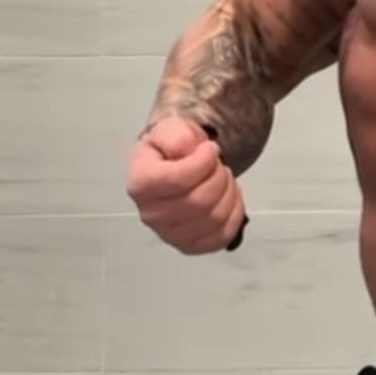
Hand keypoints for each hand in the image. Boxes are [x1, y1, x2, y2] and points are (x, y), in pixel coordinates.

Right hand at [126, 116, 246, 253]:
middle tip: (217, 164)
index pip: (179, 180)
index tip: (210, 149)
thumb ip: (177, 136)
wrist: (175, 165)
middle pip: (200, 201)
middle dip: (219, 176)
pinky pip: (223, 235)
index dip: (204, 161)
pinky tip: (226, 197)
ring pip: (215, 218)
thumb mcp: (170, 129)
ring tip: (221, 179)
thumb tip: (188, 150)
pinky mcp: (190, 246)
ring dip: (228, 192)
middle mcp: (150, 214)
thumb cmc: (171, 150)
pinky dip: (234, 213)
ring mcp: (169, 234)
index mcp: (141, 183)